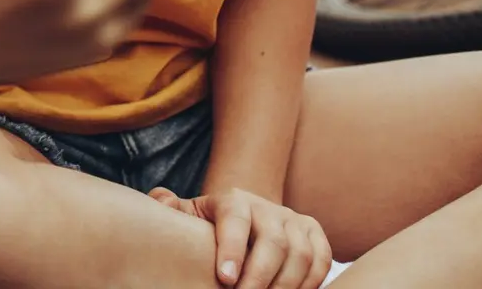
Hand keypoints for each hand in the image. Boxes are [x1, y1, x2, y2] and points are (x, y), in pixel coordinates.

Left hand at [148, 188, 332, 288]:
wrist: (246, 212)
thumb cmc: (211, 223)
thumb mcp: (190, 214)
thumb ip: (172, 209)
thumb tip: (160, 200)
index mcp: (233, 200)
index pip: (235, 220)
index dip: (232, 249)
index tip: (225, 279)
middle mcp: (267, 207)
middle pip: (274, 243)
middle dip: (260, 277)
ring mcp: (293, 219)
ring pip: (302, 254)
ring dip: (287, 285)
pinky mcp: (314, 232)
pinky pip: (322, 260)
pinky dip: (311, 282)